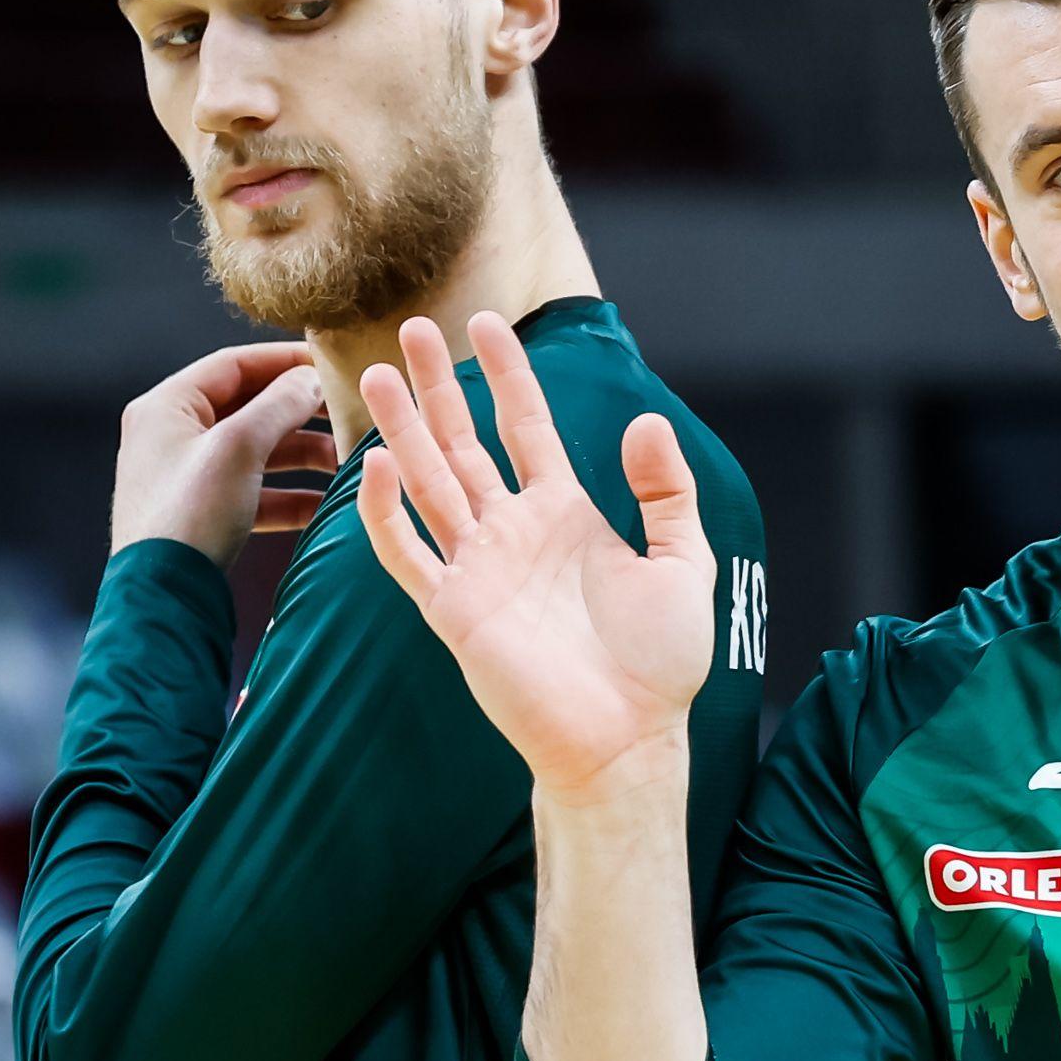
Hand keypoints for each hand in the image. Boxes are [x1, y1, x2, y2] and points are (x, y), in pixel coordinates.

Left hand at [110, 341, 333, 566]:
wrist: (161, 593)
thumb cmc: (189, 512)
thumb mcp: (239, 447)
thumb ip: (280, 405)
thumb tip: (311, 380)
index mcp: (167, 406)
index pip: (233, 364)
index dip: (284, 361)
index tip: (331, 367)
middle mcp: (172, 435)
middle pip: (249, 408)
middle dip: (302, 414)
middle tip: (346, 415)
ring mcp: (188, 475)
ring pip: (257, 451)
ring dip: (303, 455)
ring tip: (344, 463)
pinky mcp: (203, 512)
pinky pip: (255, 491)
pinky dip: (291, 493)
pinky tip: (325, 503)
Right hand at [355, 312, 711, 800]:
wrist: (630, 737)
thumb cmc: (661, 661)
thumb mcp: (683, 563)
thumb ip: (667, 491)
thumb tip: (647, 420)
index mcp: (565, 514)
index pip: (527, 427)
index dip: (507, 376)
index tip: (487, 323)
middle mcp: (514, 531)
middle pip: (465, 442)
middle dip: (438, 385)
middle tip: (412, 326)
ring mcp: (478, 567)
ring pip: (430, 482)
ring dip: (404, 429)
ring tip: (376, 371)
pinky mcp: (452, 609)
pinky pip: (408, 552)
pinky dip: (388, 510)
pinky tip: (382, 463)